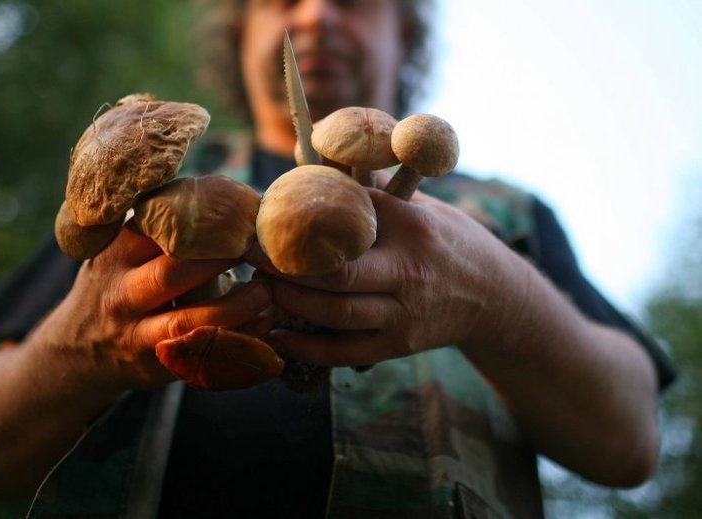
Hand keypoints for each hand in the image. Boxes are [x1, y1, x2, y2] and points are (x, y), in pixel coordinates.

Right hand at [47, 222, 272, 389]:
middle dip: (222, 259)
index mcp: (117, 252)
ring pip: (189, 319)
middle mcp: (121, 292)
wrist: (78, 351)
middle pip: (173, 272)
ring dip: (236, 305)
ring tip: (266, 290)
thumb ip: (159, 230)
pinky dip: (237, 339)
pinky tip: (264, 327)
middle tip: (259, 249)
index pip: (158, 230)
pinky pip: (200, 352)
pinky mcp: (155, 364)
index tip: (239, 215)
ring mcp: (136, 332)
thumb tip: (227, 195)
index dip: (204, 223)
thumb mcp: (121, 252)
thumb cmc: (117, 287)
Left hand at [247, 186, 515, 366]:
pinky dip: (306, 347)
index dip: (302, 217)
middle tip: (251, 253)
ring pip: (335, 312)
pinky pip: (344, 351)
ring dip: (289, 300)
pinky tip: (277, 336)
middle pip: (335, 272)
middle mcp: (409, 271)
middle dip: (284, 264)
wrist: (495, 296)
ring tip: (260, 286)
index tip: (267, 213)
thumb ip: (375, 195)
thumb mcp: (422, 208)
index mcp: (413, 227)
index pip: (349, 218)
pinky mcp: (398, 345)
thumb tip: (319, 167)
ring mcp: (403, 313)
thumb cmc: (447, 243)